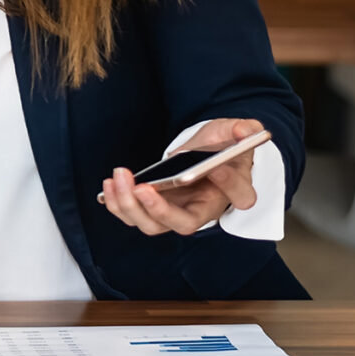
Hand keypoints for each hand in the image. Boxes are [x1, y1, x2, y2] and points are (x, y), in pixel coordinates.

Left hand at [96, 117, 264, 235]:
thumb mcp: (234, 132)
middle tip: (143, 188)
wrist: (202, 153)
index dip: (230, 184)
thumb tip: (244, 132)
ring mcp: (176, 213)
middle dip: (160, 210)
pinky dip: (118, 204)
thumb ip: (244, 129)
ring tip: (119, 178)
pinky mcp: (155, 209)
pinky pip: (134, 216)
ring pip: (152, 225)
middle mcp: (203, 210)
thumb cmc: (220, 146)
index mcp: (234, 192)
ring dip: (131, 206)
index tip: (217, 166)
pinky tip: (110, 183)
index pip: (240, 198)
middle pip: (184, 225)